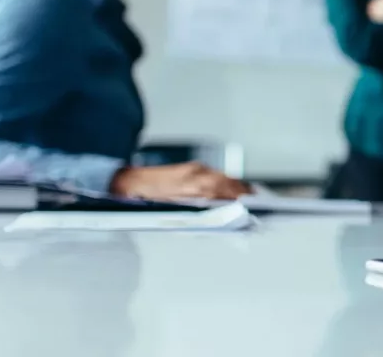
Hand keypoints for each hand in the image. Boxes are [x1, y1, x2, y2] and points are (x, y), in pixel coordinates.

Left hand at [109, 162, 249, 200]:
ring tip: (248, 196)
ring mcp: (194, 169)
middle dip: (242, 192)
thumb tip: (215, 213)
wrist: (126, 182)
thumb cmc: (144, 198)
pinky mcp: (192, 168)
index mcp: (191, 183)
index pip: (221, 190)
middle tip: (255, 202)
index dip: (237, 198)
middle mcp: (195, 173)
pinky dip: (226, 182)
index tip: (249, 205)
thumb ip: (195, 209)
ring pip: (222, 177)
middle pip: (226, 182)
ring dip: (236, 187)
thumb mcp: (169, 209)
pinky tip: (230, 188)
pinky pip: (215, 174)